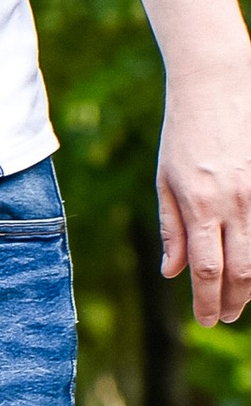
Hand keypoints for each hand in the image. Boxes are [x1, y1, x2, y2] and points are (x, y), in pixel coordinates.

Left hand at [158, 68, 250, 323]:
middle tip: (222, 317)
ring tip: (238, 300)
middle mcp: (234, 204)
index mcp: (200, 205)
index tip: (205, 320)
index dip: (207, 302)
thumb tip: (172, 273)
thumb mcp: (165, 180)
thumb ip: (172, 229)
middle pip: (240, 272)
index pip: (207, 271)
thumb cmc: (183, 133)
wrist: (216, 85)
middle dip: (232, 302)